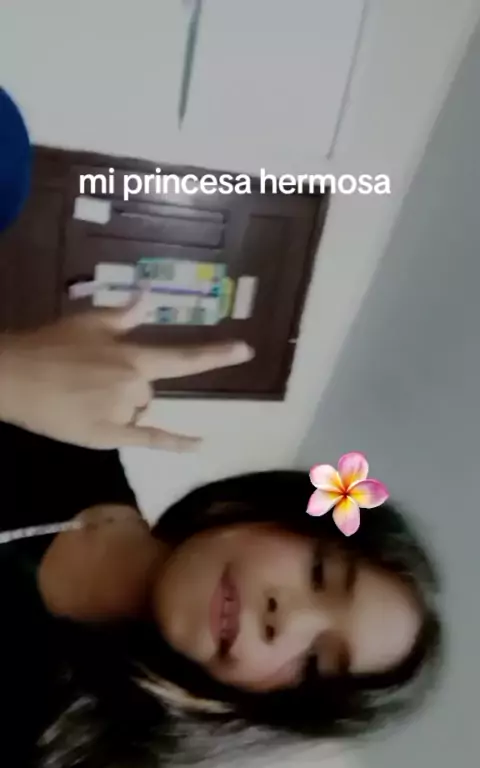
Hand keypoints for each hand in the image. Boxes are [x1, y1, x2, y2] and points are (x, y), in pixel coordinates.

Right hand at [0, 293, 253, 449]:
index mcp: (132, 356)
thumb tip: (149, 297)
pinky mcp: (108, 436)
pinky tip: (202, 444)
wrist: (13, 376)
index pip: (182, 357)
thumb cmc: (49, 346)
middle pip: (148, 389)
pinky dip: (177, 442)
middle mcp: (134, 385)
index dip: (216, 354)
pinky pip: (149, 439)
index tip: (246, 350)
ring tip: (81, 396)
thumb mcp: (88, 322)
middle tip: (88, 378)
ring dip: (120, 405)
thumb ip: (123, 315)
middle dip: (126, 384)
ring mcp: (122, 412)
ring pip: (137, 410)